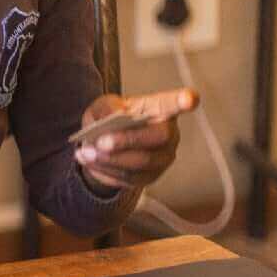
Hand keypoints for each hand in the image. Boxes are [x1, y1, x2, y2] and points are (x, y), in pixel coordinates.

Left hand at [75, 88, 196, 192]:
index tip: (190, 98)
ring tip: (85, 152)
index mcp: (160, 109)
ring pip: (142, 162)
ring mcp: (163, 158)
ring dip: (111, 159)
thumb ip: (106, 108)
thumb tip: (111, 117)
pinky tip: (89, 160)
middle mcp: (169, 134)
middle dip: (128, 140)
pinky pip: (130, 177)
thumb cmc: (110, 118)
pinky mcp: (150, 177)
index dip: (183, 101)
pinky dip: (106, 169)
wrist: (104, 146)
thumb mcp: (103, 106)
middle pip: (159, 137)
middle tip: (101, 141)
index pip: (174, 103)